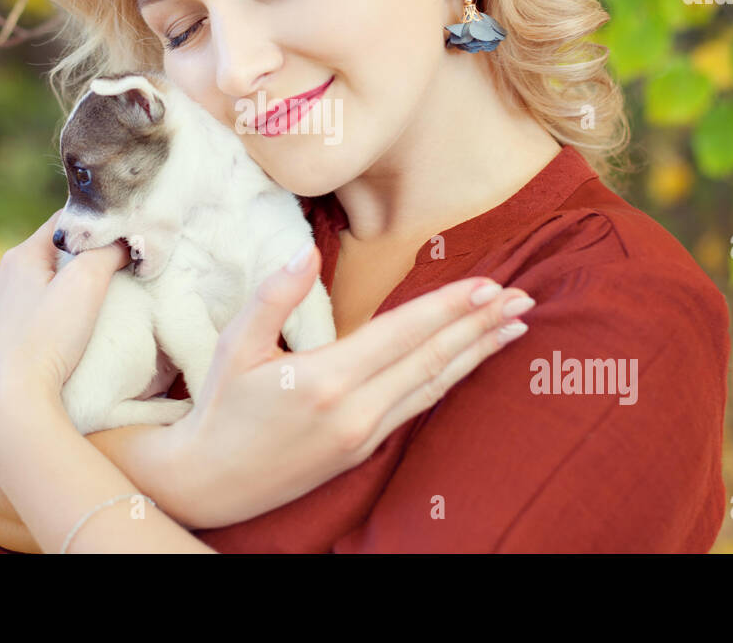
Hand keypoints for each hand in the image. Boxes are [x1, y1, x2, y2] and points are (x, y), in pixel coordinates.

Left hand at [0, 209, 130, 444]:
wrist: (7, 400)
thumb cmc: (48, 338)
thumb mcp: (87, 284)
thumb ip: (107, 252)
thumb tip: (122, 240)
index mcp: (20, 256)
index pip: (62, 222)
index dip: (93, 225)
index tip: (118, 237)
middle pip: (48, 255)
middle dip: (78, 260)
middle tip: (109, 273)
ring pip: (33, 287)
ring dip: (58, 291)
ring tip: (84, 309)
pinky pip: (22, 317)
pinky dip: (42, 318)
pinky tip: (55, 336)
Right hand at [159, 245, 531, 529]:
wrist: (209, 482)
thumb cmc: (219, 407)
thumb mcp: (234, 345)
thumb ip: (275, 295)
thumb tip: (307, 249)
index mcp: (326, 380)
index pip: (403, 333)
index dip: (449, 307)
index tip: (489, 284)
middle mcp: (355, 412)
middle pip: (432, 359)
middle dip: (481, 325)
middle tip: (523, 298)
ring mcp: (364, 436)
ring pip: (434, 386)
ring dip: (478, 353)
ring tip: (515, 328)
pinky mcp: (364, 450)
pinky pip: (418, 407)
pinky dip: (451, 379)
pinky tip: (469, 361)